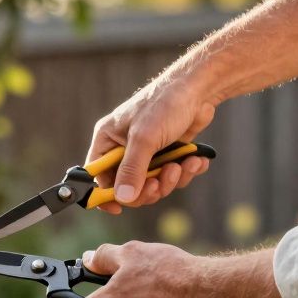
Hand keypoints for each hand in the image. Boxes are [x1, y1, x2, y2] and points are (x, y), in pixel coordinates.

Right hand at [87, 76, 216, 212]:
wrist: (199, 89)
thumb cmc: (164, 104)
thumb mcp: (144, 138)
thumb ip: (132, 170)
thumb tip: (122, 198)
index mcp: (108, 140)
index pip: (97, 175)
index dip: (104, 194)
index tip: (118, 208)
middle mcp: (124, 148)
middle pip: (128, 187)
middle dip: (148, 188)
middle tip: (160, 182)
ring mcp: (147, 153)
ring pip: (153, 185)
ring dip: (170, 180)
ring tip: (183, 164)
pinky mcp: (168, 154)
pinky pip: (171, 176)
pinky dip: (185, 172)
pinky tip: (195, 160)